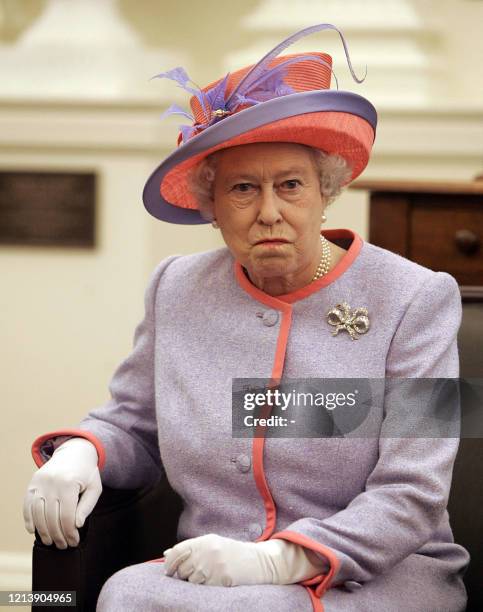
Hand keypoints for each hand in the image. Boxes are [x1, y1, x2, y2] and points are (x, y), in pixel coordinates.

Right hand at [23, 437, 101, 548]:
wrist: (74, 452)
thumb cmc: (86, 473)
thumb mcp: (94, 487)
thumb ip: (87, 506)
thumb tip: (77, 525)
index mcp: (69, 483)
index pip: (67, 516)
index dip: (70, 533)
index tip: (74, 542)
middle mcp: (52, 482)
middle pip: (51, 518)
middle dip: (58, 536)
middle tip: (63, 545)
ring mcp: (40, 483)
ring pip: (38, 514)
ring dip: (43, 532)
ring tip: (51, 541)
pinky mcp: (32, 484)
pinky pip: (27, 506)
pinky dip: (29, 520)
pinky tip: (34, 531)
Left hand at [163, 533, 328, 586]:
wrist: (261, 562)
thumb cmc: (235, 554)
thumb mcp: (214, 544)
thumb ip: (191, 548)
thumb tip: (166, 555)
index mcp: (206, 540)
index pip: (177, 551)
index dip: (170, 563)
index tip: (168, 571)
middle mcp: (208, 551)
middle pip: (182, 569)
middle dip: (184, 575)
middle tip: (197, 574)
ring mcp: (215, 566)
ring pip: (191, 581)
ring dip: (196, 583)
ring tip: (210, 578)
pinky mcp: (222, 579)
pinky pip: (204, 590)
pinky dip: (206, 590)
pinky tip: (216, 584)